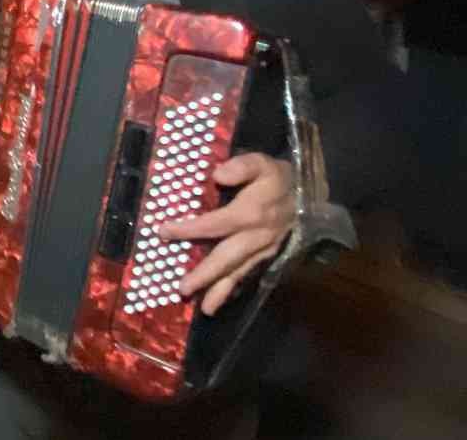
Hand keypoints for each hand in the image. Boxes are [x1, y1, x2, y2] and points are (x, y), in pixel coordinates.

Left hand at [160, 153, 294, 314]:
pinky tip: (223, 298)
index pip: (215, 224)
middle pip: (228, 258)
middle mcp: (257, 236)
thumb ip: (241, 166)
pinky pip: (250, 273)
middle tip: (183, 289)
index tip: (163, 232)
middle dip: (206, 275)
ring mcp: (264, 249)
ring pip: (240, 272)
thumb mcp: (261, 162)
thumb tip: (219, 174)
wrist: (309, 192)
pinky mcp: (269, 255)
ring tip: (206, 309)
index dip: (189, 229)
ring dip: (222, 291)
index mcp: (251, 213)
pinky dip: (236, 287)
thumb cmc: (277, 176)